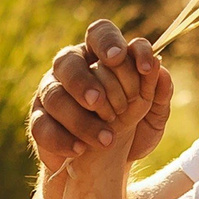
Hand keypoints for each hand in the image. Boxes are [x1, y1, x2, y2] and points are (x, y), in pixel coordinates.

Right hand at [30, 20, 172, 175]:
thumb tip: (159, 70)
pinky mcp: (39, 121)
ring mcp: (51, 93)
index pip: (100, 33)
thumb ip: (159, 93)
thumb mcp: (154, 115)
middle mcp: (71, 68)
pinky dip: (62, 139)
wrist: (111, 165)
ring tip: (106, 139)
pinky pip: (41, 126)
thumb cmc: (133, 129)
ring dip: (79, 118)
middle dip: (84, 80)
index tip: (139, 66)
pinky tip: (81, 149)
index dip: (112, 43)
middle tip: (99, 102)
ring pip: (54, 95)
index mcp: (100, 56)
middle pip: (67, 60)